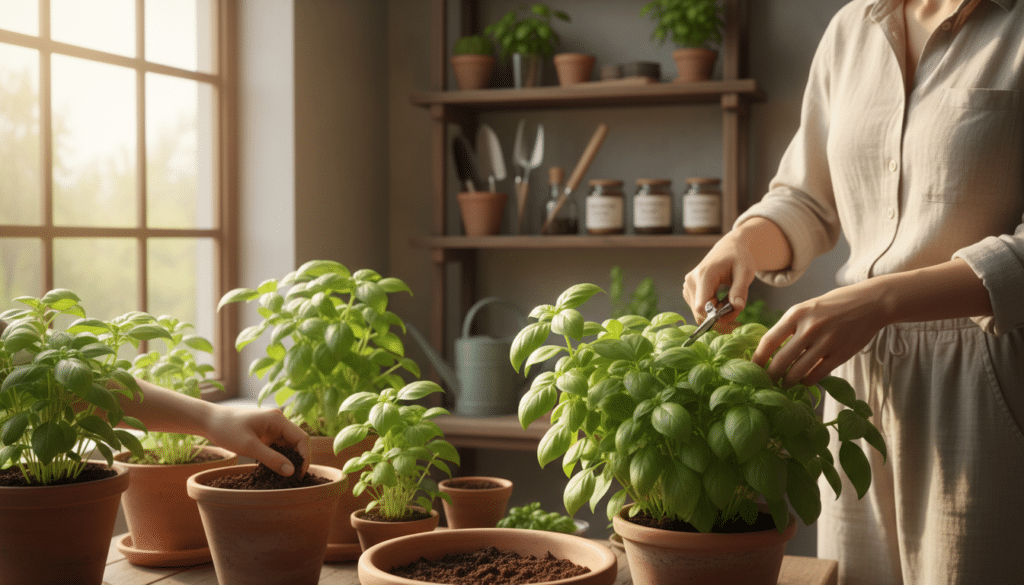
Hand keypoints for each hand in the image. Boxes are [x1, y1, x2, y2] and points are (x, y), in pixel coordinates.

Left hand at [204, 406, 310, 476]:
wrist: (209, 421)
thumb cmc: (227, 429)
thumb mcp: (249, 447)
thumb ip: (272, 459)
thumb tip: (291, 472)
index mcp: (278, 419)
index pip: (301, 438)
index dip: (304, 457)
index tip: (299, 474)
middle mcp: (278, 421)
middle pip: (297, 442)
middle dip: (297, 459)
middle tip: (292, 478)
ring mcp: (272, 427)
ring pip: (287, 445)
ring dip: (287, 460)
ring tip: (283, 476)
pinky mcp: (265, 433)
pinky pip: (277, 446)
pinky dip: (278, 457)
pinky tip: (273, 469)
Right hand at [682, 234, 757, 329]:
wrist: (729, 248)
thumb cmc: (739, 258)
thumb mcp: (745, 272)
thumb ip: (740, 290)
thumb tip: (737, 307)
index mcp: (703, 275)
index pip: (702, 307)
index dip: (718, 315)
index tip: (734, 310)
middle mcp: (691, 281)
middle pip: (700, 312)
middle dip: (720, 316)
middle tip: (737, 306)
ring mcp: (688, 286)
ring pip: (699, 312)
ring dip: (717, 313)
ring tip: (730, 300)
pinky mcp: (689, 290)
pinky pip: (698, 308)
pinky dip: (712, 309)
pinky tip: (722, 299)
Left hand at [752, 281, 888, 385]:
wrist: (870, 303)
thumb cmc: (833, 306)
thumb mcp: (806, 308)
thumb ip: (789, 326)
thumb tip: (768, 350)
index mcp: (796, 314)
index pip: (768, 341)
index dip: (757, 358)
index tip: (751, 368)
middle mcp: (809, 328)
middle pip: (781, 360)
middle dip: (770, 376)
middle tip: (766, 382)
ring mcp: (826, 342)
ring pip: (798, 371)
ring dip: (788, 382)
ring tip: (784, 384)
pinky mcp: (841, 354)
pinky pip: (817, 375)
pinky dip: (807, 381)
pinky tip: (804, 380)